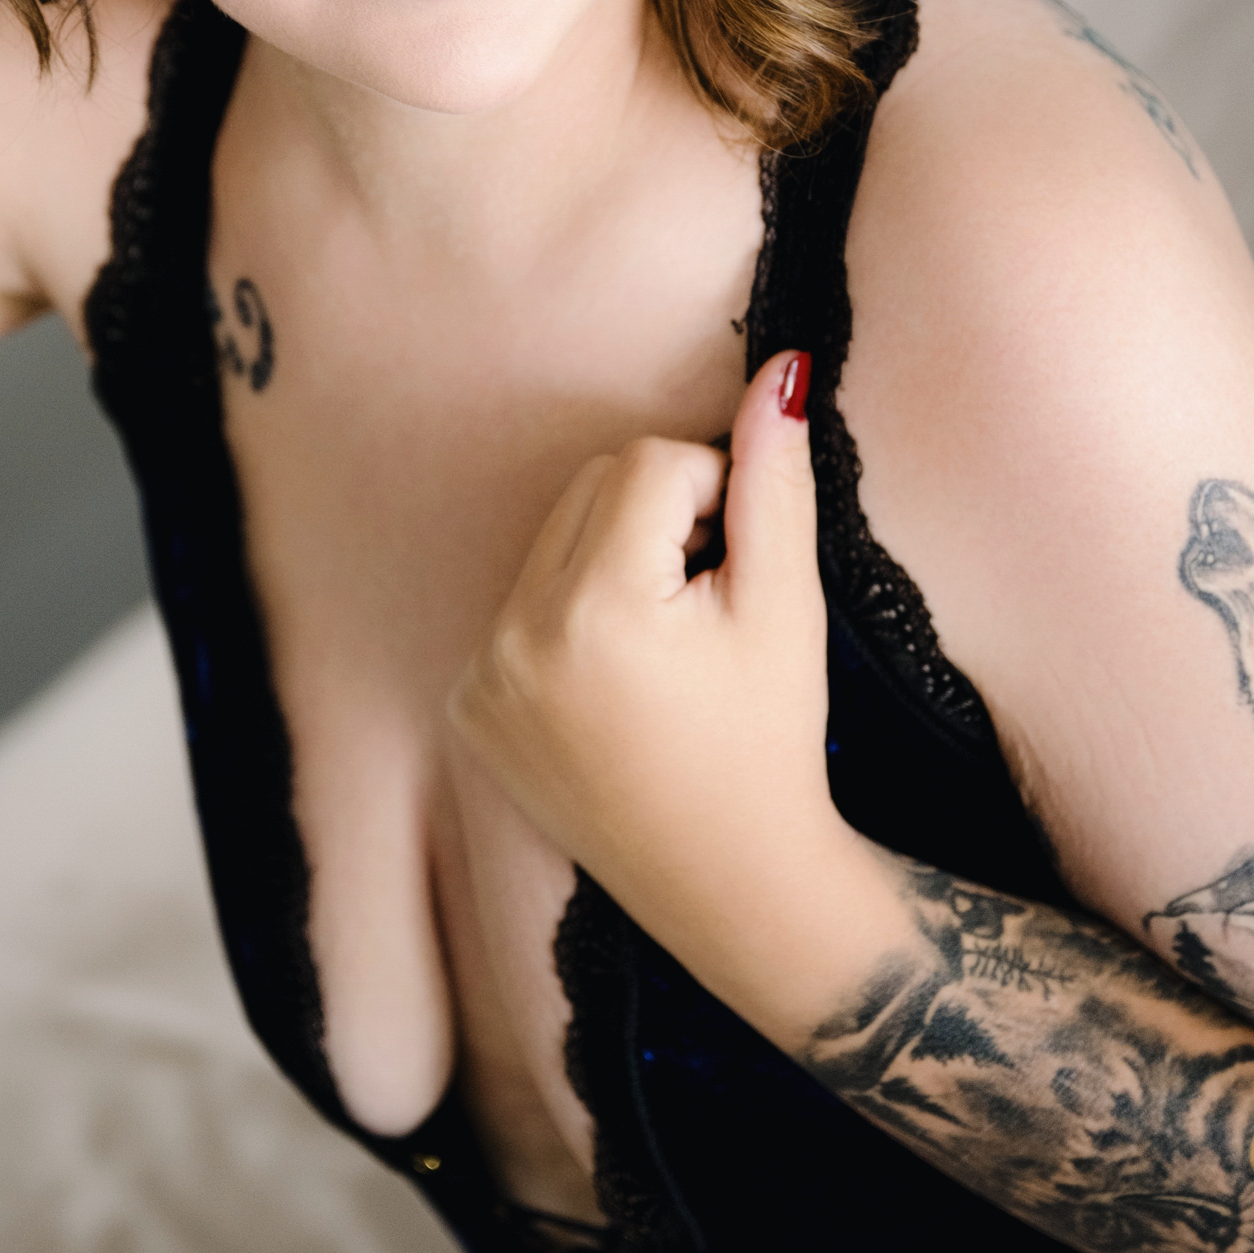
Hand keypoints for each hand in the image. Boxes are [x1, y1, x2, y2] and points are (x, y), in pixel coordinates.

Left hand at [450, 351, 882, 1045]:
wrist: (731, 883)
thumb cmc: (771, 743)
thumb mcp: (784, 606)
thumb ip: (773, 480)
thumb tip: (779, 369)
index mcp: (595, 608)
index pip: (650, 463)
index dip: (714, 499)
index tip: (736, 575)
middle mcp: (516, 637)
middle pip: (591, 488)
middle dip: (657, 520)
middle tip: (705, 605)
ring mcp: (481, 676)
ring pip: (552, 538)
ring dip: (611, 559)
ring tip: (666, 646)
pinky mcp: (469, 707)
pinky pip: (520, 604)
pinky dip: (569, 616)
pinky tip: (619, 683)